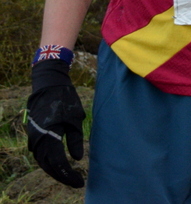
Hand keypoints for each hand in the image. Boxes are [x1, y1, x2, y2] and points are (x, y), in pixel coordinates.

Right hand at [26, 60, 85, 187]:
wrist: (48, 85)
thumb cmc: (65, 100)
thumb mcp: (75, 119)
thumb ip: (75, 140)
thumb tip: (77, 159)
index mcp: (49, 136)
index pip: (58, 163)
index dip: (68, 175)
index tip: (80, 182)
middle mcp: (37, 140)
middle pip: (48, 166)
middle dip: (62, 176)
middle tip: (77, 182)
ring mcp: (33, 138)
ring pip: (43, 161)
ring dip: (55, 171)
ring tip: (70, 177)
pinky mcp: (34, 135)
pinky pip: (41, 154)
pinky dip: (50, 162)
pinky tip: (60, 165)